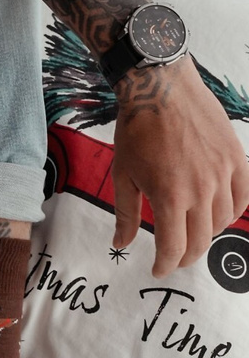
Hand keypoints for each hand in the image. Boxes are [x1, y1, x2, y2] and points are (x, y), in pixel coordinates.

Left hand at [111, 55, 248, 278]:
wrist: (161, 87)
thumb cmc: (137, 130)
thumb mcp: (123, 176)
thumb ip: (126, 215)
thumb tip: (121, 244)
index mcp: (170, 198)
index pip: (174, 248)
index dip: (165, 265)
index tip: (158, 269)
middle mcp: (201, 189)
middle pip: (200, 241)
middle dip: (185, 256)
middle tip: (175, 258)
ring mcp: (222, 172)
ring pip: (223, 221)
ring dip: (207, 235)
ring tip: (193, 235)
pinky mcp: (235, 156)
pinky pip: (243, 196)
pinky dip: (233, 212)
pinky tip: (220, 215)